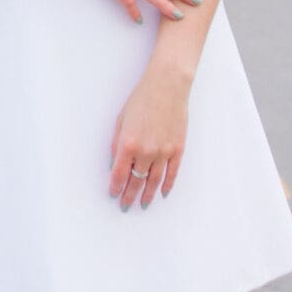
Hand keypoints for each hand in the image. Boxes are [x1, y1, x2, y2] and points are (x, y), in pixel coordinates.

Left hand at [109, 68, 188, 206]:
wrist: (167, 86)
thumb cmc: (142, 99)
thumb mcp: (121, 120)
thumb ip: (117, 145)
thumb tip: (115, 164)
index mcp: (128, 144)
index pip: (118, 175)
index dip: (116, 187)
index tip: (114, 194)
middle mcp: (146, 152)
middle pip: (136, 182)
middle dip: (129, 195)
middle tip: (126, 205)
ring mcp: (164, 152)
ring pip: (154, 181)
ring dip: (147, 195)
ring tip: (143, 204)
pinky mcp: (178, 149)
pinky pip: (172, 173)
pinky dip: (167, 184)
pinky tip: (162, 192)